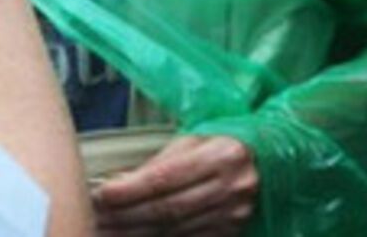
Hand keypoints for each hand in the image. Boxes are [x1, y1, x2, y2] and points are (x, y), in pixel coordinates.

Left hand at [92, 135, 258, 234]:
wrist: (271, 161)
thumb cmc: (226, 144)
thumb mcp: (196, 140)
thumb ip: (160, 163)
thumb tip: (117, 184)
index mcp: (225, 154)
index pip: (167, 177)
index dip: (130, 190)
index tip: (100, 195)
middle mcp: (233, 186)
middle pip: (168, 209)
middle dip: (125, 216)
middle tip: (95, 218)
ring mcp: (235, 213)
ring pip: (174, 230)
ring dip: (134, 232)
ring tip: (107, 230)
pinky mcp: (232, 231)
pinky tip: (135, 236)